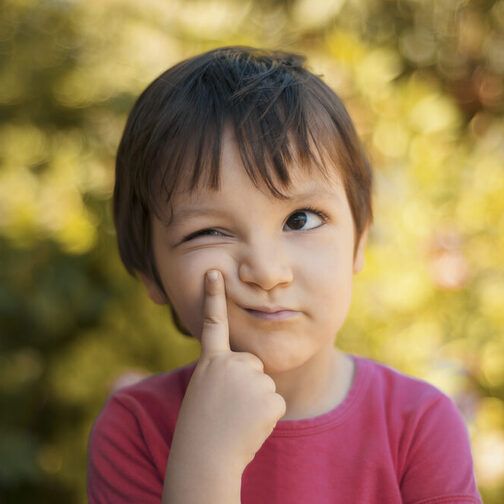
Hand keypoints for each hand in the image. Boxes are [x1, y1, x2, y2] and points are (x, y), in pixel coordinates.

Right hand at [170, 269, 286, 470]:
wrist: (204, 460)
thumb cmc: (201, 426)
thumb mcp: (203, 390)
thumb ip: (222, 371)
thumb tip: (249, 366)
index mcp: (211, 363)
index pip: (213, 323)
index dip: (213, 296)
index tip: (215, 272)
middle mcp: (231, 365)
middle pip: (253, 364)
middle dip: (247, 383)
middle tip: (229, 406)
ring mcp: (251, 381)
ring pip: (265, 384)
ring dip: (256, 402)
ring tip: (236, 417)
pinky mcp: (270, 399)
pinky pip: (275, 402)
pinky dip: (267, 416)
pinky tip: (249, 425)